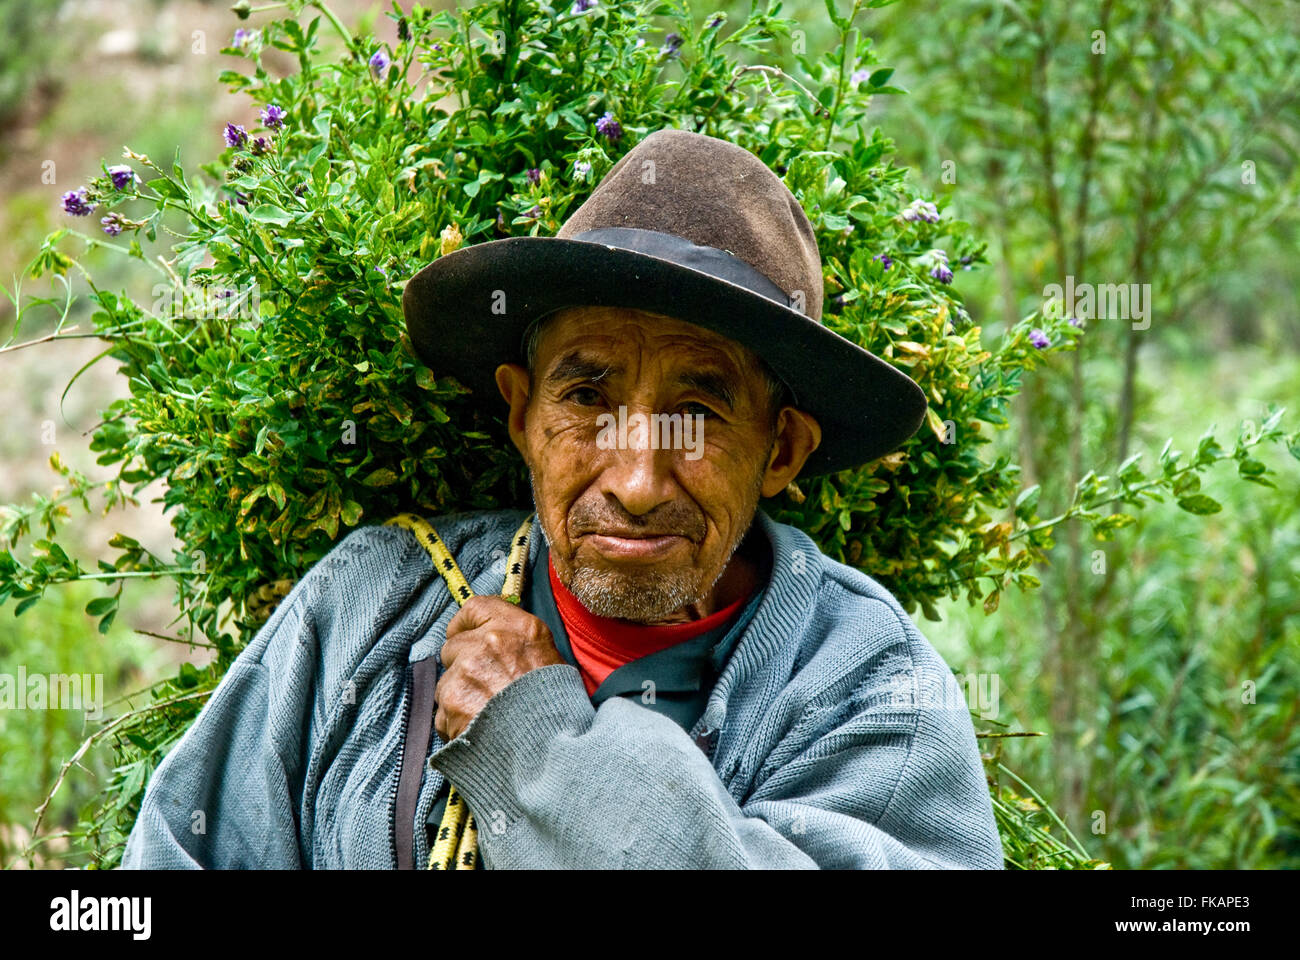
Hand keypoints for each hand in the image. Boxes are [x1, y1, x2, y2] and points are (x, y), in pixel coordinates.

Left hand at [435, 594, 565, 741]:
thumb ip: (519, 642)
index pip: (474, 608)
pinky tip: (479, 730)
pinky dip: (456, 723)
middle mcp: (487, 644)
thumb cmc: (558, 706)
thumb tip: (496, 641)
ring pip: (446, 682)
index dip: (465, 624)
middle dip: (462, 665)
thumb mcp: (551, 658)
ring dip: (460, 697)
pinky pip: (442, 713)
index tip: (464, 634)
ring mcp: (465, 674)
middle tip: (484, 686)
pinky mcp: (450, 705)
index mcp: (517, 628)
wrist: (552, 747)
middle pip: (453, 647)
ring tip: (487, 715)